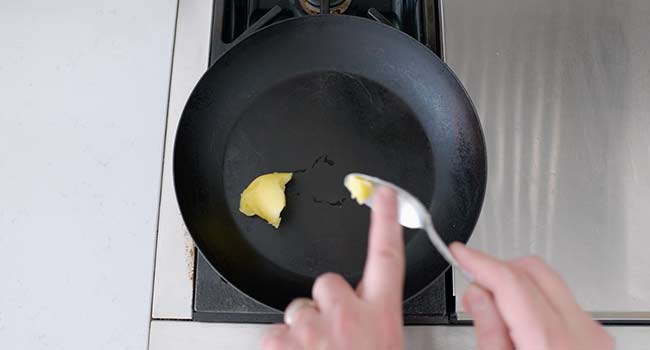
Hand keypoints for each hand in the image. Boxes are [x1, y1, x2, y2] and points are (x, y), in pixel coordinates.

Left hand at [261, 188, 404, 349]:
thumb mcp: (384, 345)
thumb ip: (372, 324)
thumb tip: (362, 319)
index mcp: (381, 319)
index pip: (387, 258)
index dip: (385, 222)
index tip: (383, 194)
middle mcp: (346, 317)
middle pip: (328, 283)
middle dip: (326, 303)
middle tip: (334, 338)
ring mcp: (311, 328)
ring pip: (299, 310)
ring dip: (304, 332)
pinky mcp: (280, 341)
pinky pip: (275, 333)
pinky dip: (283, 347)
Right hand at [450, 243, 613, 349]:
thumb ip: (489, 332)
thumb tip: (477, 294)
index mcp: (550, 343)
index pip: (511, 281)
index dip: (479, 261)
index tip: (460, 252)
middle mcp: (580, 333)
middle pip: (533, 271)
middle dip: (498, 269)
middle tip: (472, 284)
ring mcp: (593, 335)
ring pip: (548, 281)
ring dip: (516, 284)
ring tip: (493, 309)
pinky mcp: (596, 339)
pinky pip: (561, 301)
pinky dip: (534, 299)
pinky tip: (517, 321)